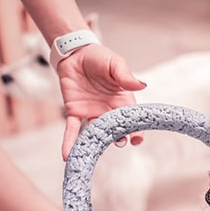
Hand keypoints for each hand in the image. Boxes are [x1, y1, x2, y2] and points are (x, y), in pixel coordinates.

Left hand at [56, 43, 146, 158]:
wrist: (75, 54)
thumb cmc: (99, 57)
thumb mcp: (115, 63)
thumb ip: (125, 76)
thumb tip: (142, 85)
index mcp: (122, 100)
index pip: (130, 119)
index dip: (135, 130)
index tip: (136, 139)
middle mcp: (108, 110)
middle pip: (114, 130)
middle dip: (117, 138)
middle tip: (119, 143)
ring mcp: (91, 113)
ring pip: (94, 133)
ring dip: (94, 145)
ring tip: (94, 155)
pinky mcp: (74, 112)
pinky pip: (72, 130)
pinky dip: (69, 142)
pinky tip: (67, 156)